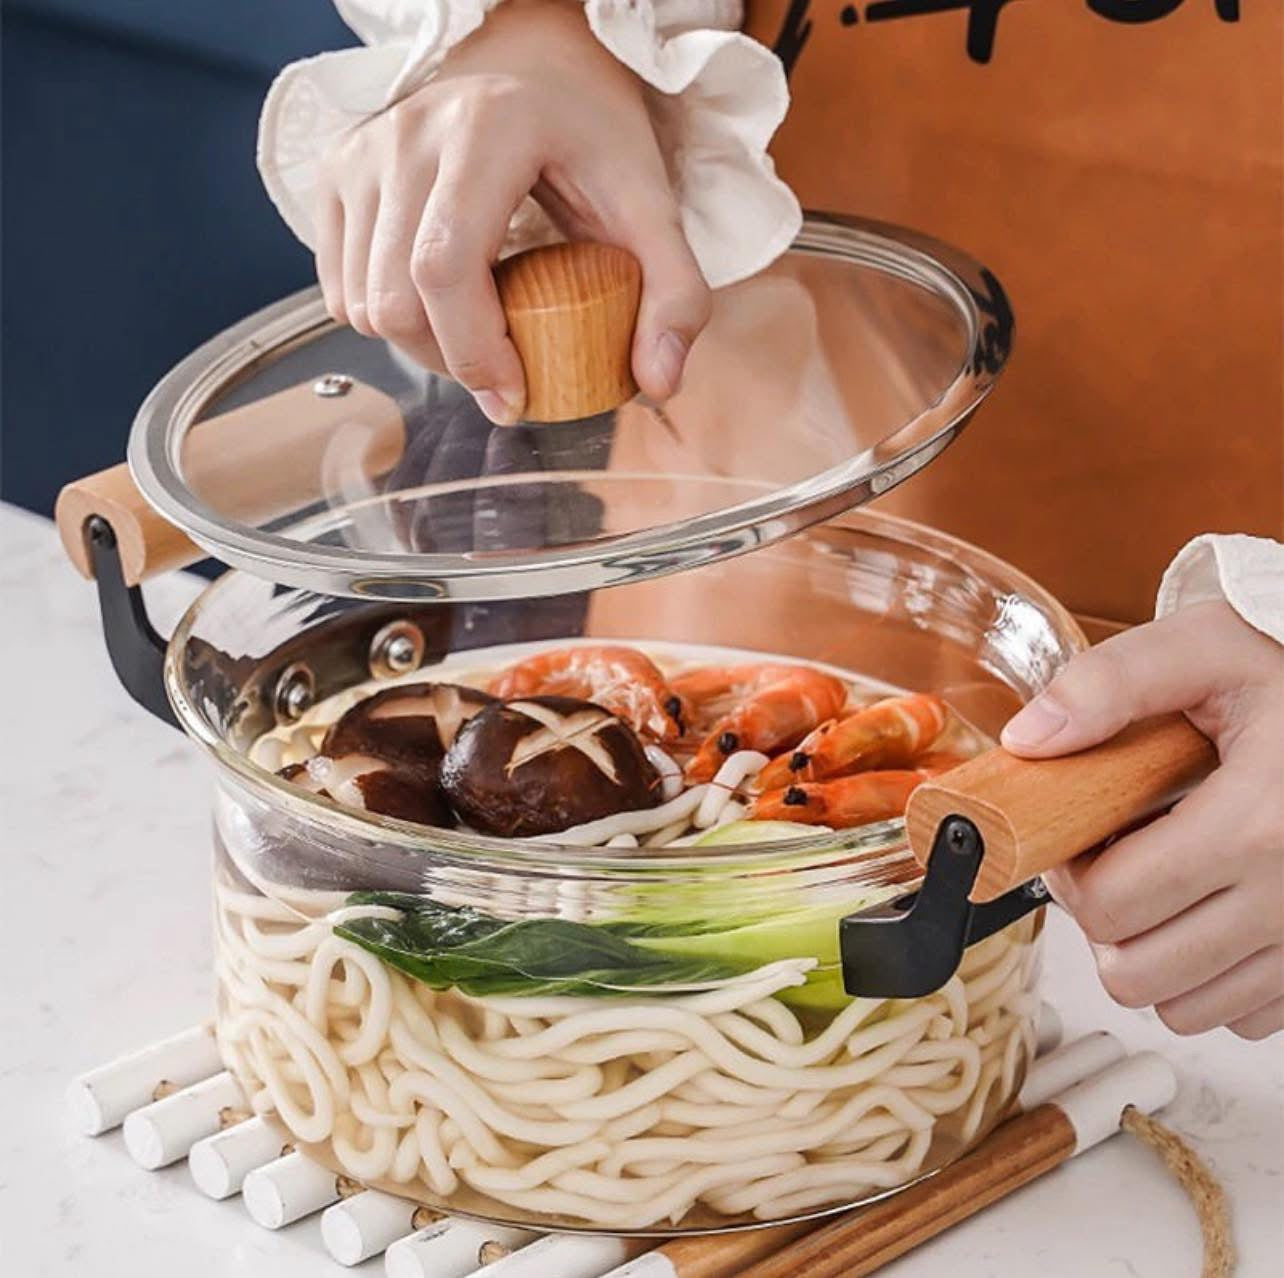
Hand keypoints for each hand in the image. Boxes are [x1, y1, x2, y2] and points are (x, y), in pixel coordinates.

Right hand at [315, 0, 709, 423]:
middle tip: (504, 370)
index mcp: (486, 130)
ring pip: (361, 304)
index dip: (474, 352)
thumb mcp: (650, 204)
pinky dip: (387, 319)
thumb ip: (675, 292)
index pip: (446, 267)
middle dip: (450, 362)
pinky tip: (438, 302)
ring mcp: (361, 150)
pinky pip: (340, 288)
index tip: (514, 396)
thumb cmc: (590, 135)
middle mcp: (408, 132)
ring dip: (419, 347)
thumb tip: (658, 383)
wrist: (532, 63)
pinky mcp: (335, 172)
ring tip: (476, 331)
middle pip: (394, 299)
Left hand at [1002, 600, 1283, 1039]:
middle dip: (1101, 919)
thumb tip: (1028, 738)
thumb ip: (1108, 684)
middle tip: (1110, 862)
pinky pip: (1246, 1015)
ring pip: (1186, 1008)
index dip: (1068, 873)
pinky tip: (1210, 909)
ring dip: (1152, 955)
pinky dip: (1212, 978)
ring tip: (1161, 883)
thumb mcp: (1202, 648)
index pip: (1110, 905)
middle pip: (1136, 971)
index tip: (1077, 836)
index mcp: (1258, 823)